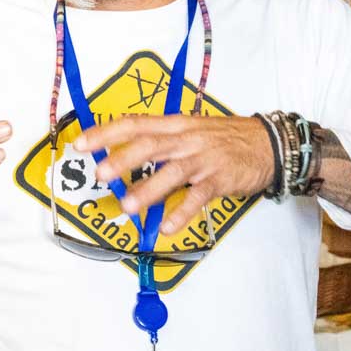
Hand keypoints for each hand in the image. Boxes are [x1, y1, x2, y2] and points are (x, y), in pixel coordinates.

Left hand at [73, 115, 273, 235]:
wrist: (268, 144)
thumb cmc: (225, 139)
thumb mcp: (191, 131)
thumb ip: (161, 144)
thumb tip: (124, 160)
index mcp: (176, 125)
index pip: (135, 124)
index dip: (107, 133)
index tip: (81, 144)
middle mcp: (186, 139)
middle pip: (150, 145)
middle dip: (122, 159)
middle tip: (100, 174)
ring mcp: (204, 159)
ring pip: (172, 172)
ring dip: (148, 190)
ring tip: (128, 206)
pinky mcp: (220, 179)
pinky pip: (198, 197)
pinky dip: (182, 212)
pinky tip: (167, 227)